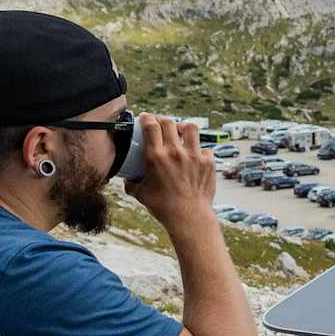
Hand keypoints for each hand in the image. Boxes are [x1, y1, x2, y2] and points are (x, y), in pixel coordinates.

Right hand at [124, 113, 214, 231]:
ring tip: (181, 132)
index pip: (151, 126)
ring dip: (183, 127)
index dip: (147, 118)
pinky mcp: (208, 163)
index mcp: (156, 157)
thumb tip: (126, 179)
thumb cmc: (163, 207)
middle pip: (169, 122)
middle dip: (163, 119)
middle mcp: (175, 153)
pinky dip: (200, 149)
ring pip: (190, 128)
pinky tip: (195, 155)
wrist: (189, 217)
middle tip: (161, 123)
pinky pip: (205, 148)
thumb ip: (131, 184)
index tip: (146, 118)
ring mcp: (194, 156)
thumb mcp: (140, 194)